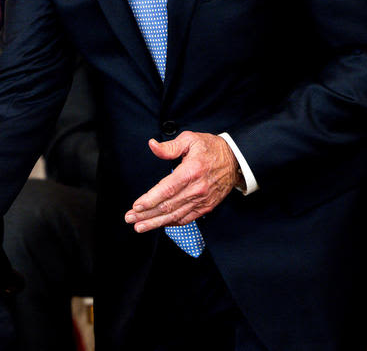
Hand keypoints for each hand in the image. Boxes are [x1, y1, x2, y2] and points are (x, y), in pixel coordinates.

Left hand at [125, 131, 239, 231]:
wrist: (236, 160)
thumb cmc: (212, 148)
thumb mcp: (190, 139)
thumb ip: (170, 147)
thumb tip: (152, 146)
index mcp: (191, 171)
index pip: (167, 190)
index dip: (150, 200)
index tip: (136, 206)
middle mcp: (197, 189)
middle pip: (168, 206)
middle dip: (146, 215)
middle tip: (130, 219)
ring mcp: (202, 200)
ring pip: (176, 215)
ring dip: (156, 222)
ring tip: (140, 226)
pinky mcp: (206, 207)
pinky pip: (187, 218)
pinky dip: (172, 223)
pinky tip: (160, 224)